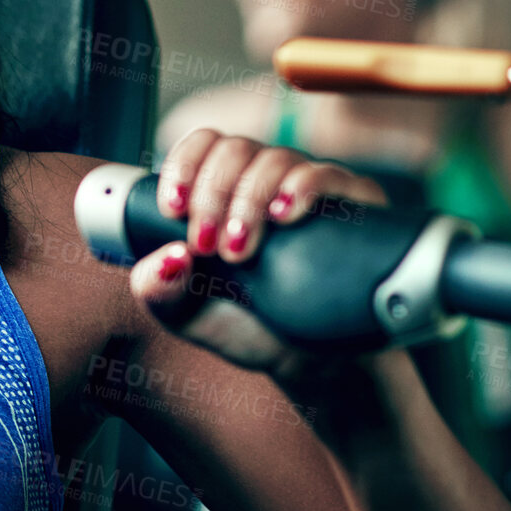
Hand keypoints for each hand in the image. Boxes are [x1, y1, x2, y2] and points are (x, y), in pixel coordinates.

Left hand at [128, 128, 388, 378]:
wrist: (307, 363)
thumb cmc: (244, 328)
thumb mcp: (186, 315)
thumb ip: (157, 289)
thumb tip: (168, 258)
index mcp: (221, 194)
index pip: (203, 146)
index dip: (183, 166)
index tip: (173, 208)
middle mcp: (264, 182)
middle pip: (234, 150)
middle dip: (212, 195)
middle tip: (208, 246)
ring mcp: (309, 189)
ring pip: (275, 159)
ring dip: (249, 199)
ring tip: (241, 249)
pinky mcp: (353, 205)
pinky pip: (329, 174)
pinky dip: (303, 186)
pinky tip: (286, 213)